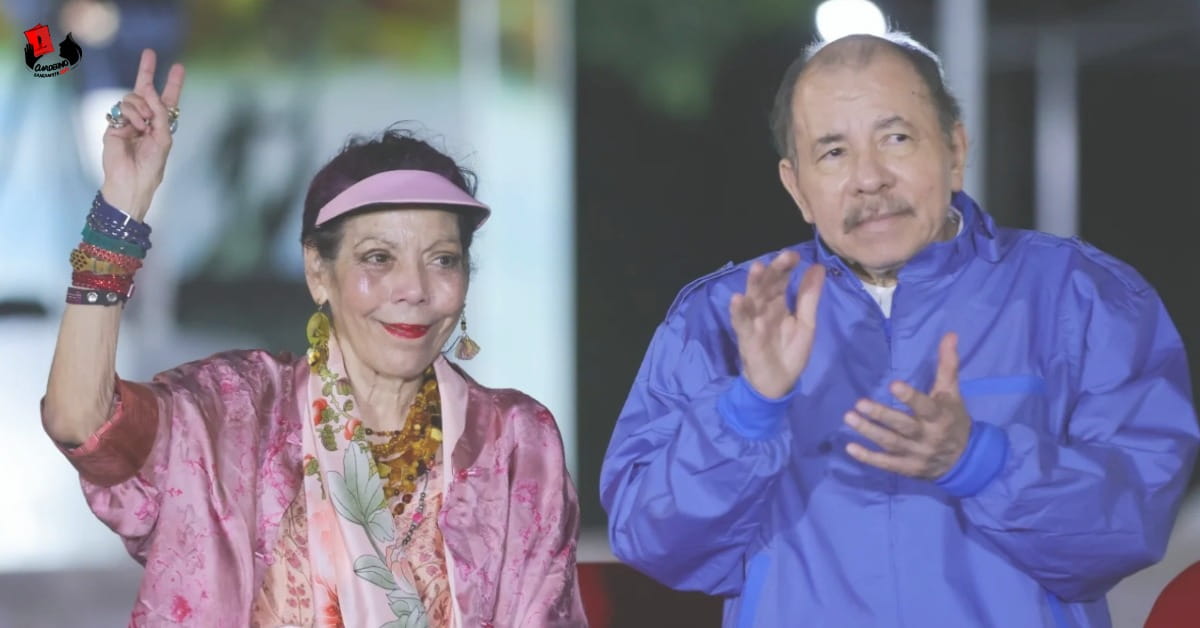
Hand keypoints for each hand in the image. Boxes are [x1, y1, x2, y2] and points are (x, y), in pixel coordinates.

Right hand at [100, 49, 184, 218]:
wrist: (131, 180)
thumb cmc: (152, 165)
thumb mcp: (164, 138)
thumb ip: (160, 113)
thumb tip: (149, 89)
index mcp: (160, 125)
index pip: (167, 100)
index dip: (173, 84)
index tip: (179, 68)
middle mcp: (145, 120)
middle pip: (146, 90)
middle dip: (147, 71)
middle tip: (150, 52)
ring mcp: (128, 120)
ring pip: (133, 97)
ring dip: (142, 107)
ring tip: (144, 125)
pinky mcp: (114, 123)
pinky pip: (123, 106)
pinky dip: (133, 115)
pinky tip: (135, 128)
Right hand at [729, 252, 824, 398]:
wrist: (779, 383)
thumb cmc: (791, 353)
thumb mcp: (806, 324)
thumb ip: (809, 297)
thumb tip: (818, 267)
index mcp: (779, 304)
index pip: (781, 280)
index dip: (786, 267)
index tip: (794, 255)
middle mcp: (764, 308)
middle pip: (766, 285)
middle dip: (773, 270)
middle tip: (784, 256)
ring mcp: (753, 321)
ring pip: (752, 299)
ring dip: (753, 284)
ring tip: (757, 268)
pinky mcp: (746, 337)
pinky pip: (741, 322)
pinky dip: (738, 311)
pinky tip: (738, 298)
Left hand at [844, 332, 971, 478]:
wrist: (964, 459)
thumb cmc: (953, 419)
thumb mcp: (952, 392)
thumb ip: (948, 364)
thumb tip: (950, 334)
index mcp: (940, 416)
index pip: (925, 406)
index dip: (910, 397)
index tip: (894, 385)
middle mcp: (928, 437)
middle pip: (903, 426)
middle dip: (881, 415)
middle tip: (859, 403)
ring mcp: (917, 454)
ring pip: (890, 443)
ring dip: (868, 432)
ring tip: (849, 417)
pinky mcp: (907, 468)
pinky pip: (886, 464)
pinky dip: (868, 458)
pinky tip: (850, 447)